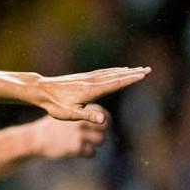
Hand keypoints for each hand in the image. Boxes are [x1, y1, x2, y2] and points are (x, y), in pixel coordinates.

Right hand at [31, 104, 108, 158]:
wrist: (36, 139)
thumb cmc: (52, 128)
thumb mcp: (66, 115)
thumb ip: (83, 116)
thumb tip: (105, 122)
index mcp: (80, 112)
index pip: (104, 115)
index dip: (105, 122)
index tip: (101, 127)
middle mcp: (81, 122)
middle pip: (105, 128)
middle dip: (100, 132)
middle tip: (92, 137)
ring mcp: (79, 135)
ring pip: (100, 140)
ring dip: (94, 144)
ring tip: (82, 144)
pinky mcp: (76, 148)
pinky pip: (92, 153)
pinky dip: (87, 154)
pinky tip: (77, 151)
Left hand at [34, 67, 148, 122]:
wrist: (41, 91)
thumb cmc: (55, 105)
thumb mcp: (70, 115)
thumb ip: (87, 117)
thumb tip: (103, 121)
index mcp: (92, 90)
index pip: (116, 84)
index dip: (130, 79)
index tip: (143, 75)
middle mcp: (92, 81)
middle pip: (116, 76)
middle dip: (133, 73)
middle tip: (148, 69)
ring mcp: (87, 78)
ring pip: (110, 73)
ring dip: (125, 71)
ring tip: (137, 69)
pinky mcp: (82, 77)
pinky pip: (102, 72)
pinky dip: (113, 71)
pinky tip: (116, 70)